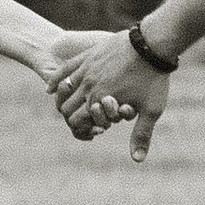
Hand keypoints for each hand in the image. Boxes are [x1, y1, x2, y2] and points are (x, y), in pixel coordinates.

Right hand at [56, 30, 170, 161]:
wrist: (152, 44)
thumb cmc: (153, 79)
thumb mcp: (150, 110)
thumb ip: (141, 135)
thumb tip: (137, 160)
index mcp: (99, 102)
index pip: (75, 121)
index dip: (78, 129)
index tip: (86, 130)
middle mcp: (87, 87)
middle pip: (66, 106)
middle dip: (69, 115)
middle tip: (77, 118)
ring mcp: (86, 69)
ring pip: (63, 88)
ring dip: (62, 99)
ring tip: (64, 104)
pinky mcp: (87, 55)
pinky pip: (65, 69)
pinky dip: (55, 81)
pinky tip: (50, 88)